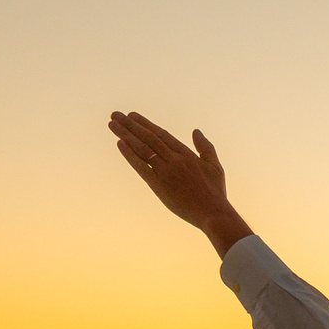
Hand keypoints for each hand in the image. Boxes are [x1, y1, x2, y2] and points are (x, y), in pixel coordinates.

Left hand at [109, 111, 252, 256]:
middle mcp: (175, 160)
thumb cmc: (216, 192)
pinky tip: (119, 144)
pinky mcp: (159, 186)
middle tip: (115, 115)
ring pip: (143, 149)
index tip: (132, 116)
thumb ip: (205, 147)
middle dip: (130, 125)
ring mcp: (166, 172)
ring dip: (126, 135)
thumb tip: (196, 131)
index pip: (161, 134)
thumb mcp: (215, 166)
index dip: (145, 124)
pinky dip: (130, 155)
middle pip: (148, 138)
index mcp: (187, 154)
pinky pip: (142, 167)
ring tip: (112, 124)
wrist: (214, 214)